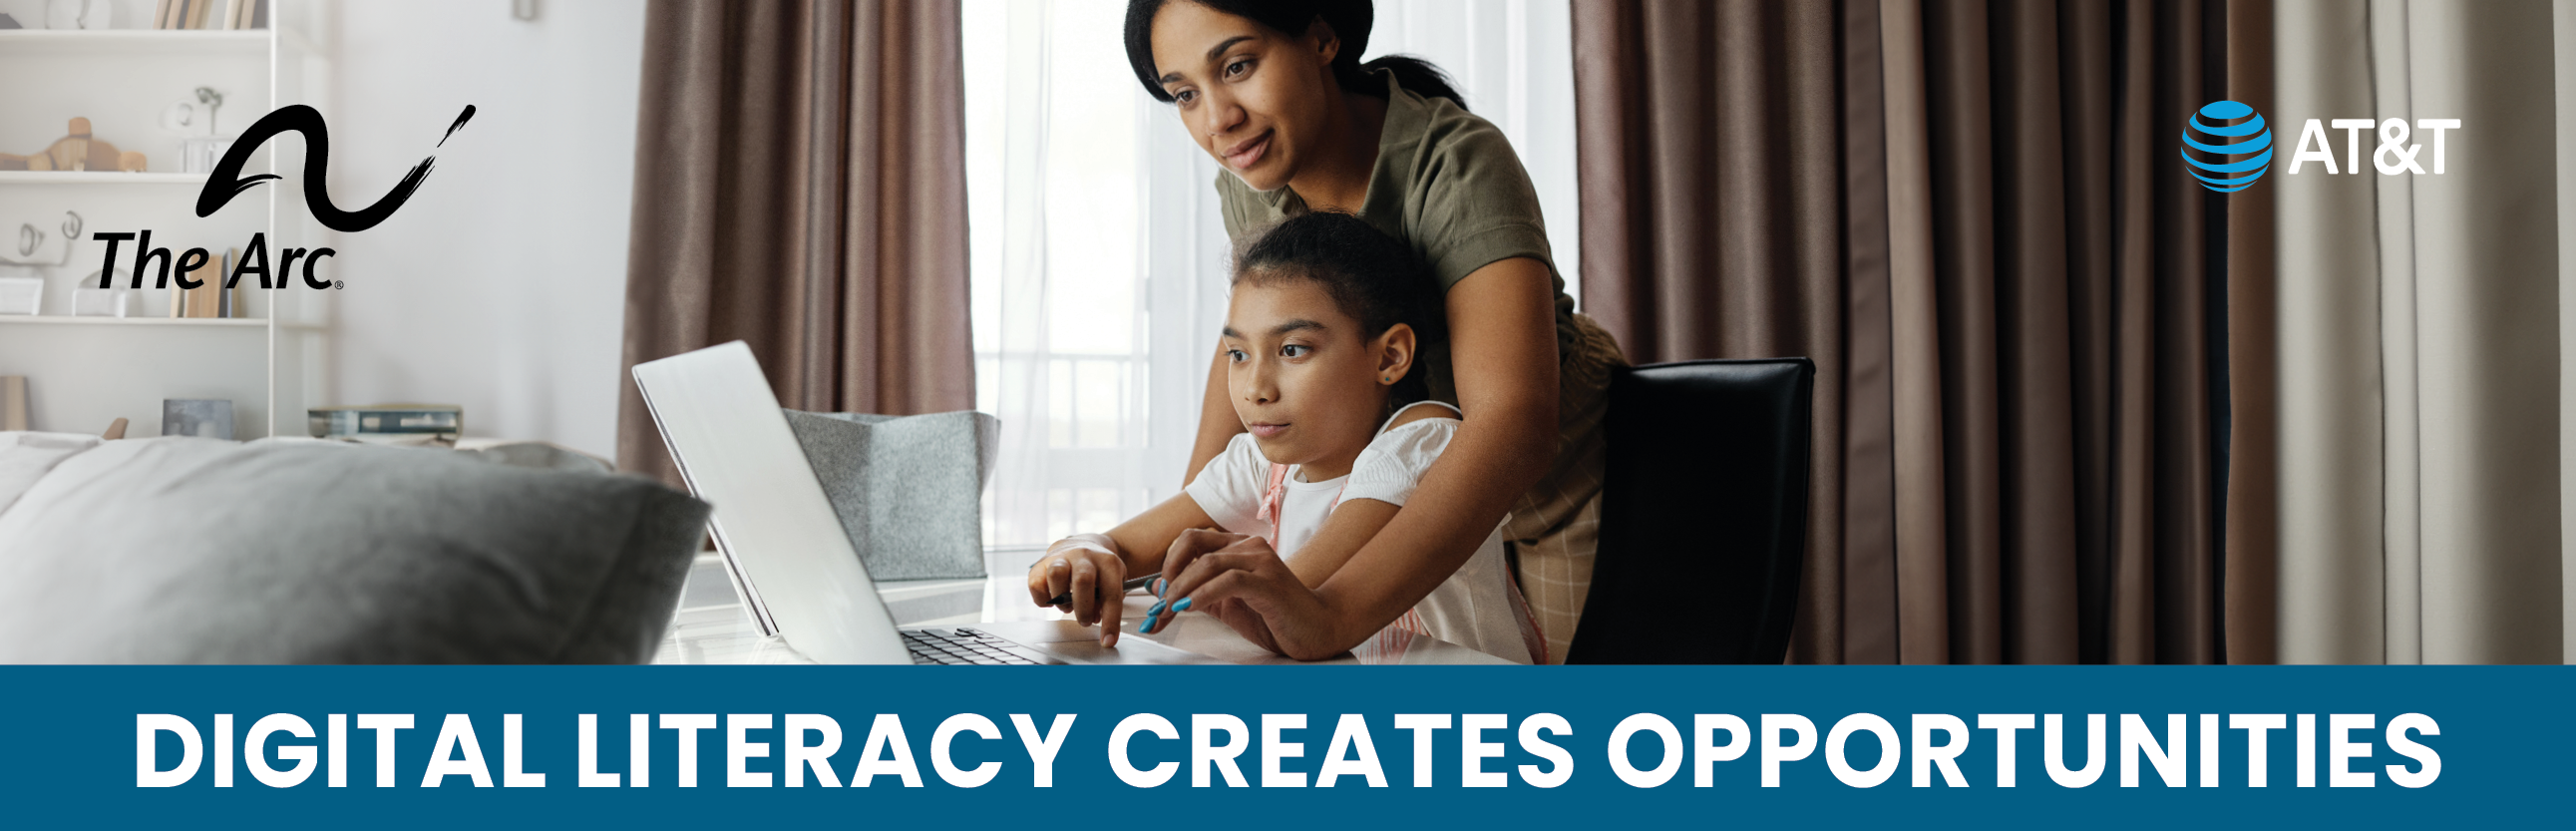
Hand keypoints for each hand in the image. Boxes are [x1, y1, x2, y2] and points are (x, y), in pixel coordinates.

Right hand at [1025, 536, 1127, 646]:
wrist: (1081, 544)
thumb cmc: (1098, 570)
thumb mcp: (1112, 582)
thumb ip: (1106, 602)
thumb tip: (1095, 618)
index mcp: (1107, 562)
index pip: (1111, 594)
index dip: (1110, 621)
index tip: (1108, 641)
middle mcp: (1084, 556)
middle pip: (1082, 580)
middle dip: (1083, 609)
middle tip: (1085, 621)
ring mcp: (1061, 557)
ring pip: (1056, 575)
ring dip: (1061, 600)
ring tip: (1067, 606)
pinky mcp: (1040, 564)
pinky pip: (1036, 584)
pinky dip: (1043, 599)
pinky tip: (1052, 600)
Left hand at [1144, 529, 1338, 659]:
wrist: (1316, 630)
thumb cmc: (1274, 618)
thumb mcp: (1225, 605)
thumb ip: (1194, 593)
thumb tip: (1157, 587)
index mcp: (1237, 547)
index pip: (1191, 539)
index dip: (1168, 564)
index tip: (1159, 595)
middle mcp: (1249, 546)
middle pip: (1193, 543)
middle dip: (1169, 574)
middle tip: (1160, 604)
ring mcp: (1261, 561)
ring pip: (1208, 562)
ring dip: (1181, 589)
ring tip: (1170, 611)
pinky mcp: (1269, 582)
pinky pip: (1228, 581)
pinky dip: (1202, 595)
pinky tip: (1190, 609)